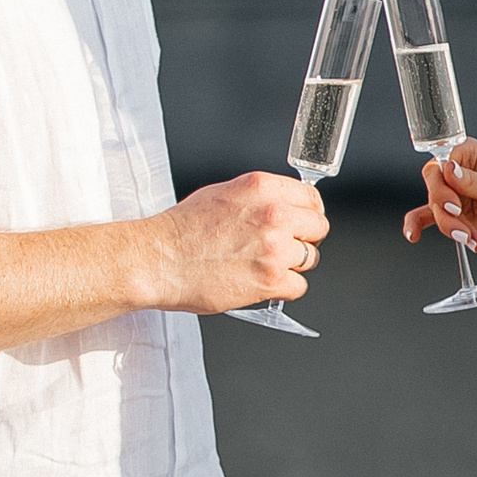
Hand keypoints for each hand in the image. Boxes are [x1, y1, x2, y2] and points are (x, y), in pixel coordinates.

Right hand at [158, 174, 328, 313]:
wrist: (158, 259)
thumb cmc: (182, 229)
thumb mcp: (223, 194)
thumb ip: (259, 198)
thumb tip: (282, 207)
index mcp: (262, 188)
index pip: (311, 199)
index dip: (307, 214)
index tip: (301, 224)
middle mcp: (273, 214)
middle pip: (318, 228)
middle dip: (304, 239)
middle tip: (283, 248)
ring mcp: (274, 248)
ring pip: (310, 259)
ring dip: (292, 265)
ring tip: (264, 266)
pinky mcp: (270, 280)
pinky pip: (298, 287)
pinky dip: (283, 289)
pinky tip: (261, 283)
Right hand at [399, 137, 476, 257]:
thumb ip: (472, 181)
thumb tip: (448, 169)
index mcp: (465, 152)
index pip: (438, 167)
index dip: (440, 189)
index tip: (454, 206)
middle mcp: (455, 170)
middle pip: (434, 192)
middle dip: (447, 216)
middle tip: (463, 230)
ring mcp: (453, 192)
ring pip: (436, 210)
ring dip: (451, 228)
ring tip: (472, 240)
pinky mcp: (454, 211)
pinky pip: (430, 217)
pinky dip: (420, 226)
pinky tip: (414, 236)